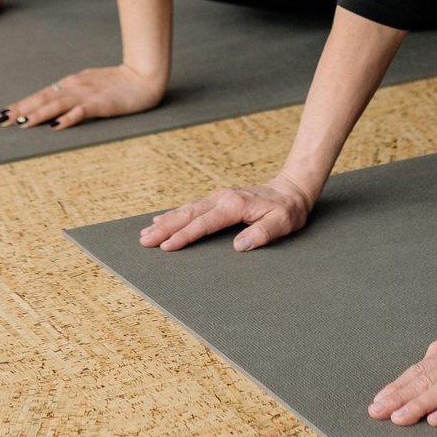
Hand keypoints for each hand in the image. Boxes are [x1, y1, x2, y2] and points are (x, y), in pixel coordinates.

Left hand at [0, 63, 165, 130]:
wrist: (144, 77)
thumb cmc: (118, 83)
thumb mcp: (90, 85)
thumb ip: (72, 93)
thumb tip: (52, 106)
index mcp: (71, 83)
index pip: (41, 95)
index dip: (22, 104)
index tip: (4, 113)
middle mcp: (75, 87)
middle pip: (43, 99)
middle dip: (22, 110)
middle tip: (3, 120)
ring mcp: (87, 95)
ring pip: (57, 105)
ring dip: (38, 114)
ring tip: (22, 124)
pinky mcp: (101, 104)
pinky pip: (81, 112)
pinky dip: (67, 118)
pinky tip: (56, 126)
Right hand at [139, 178, 313, 251]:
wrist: (292, 189)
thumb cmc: (288, 209)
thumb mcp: (283, 223)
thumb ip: (262, 233)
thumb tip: (239, 246)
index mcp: (235, 205)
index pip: (204, 223)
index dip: (185, 236)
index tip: (167, 246)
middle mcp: (222, 198)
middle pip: (188, 215)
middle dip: (165, 228)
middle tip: (144, 241)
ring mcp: (219, 197)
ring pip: (187, 209)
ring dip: (166, 221)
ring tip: (146, 233)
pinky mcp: (219, 199)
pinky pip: (192, 208)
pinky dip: (175, 214)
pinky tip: (162, 220)